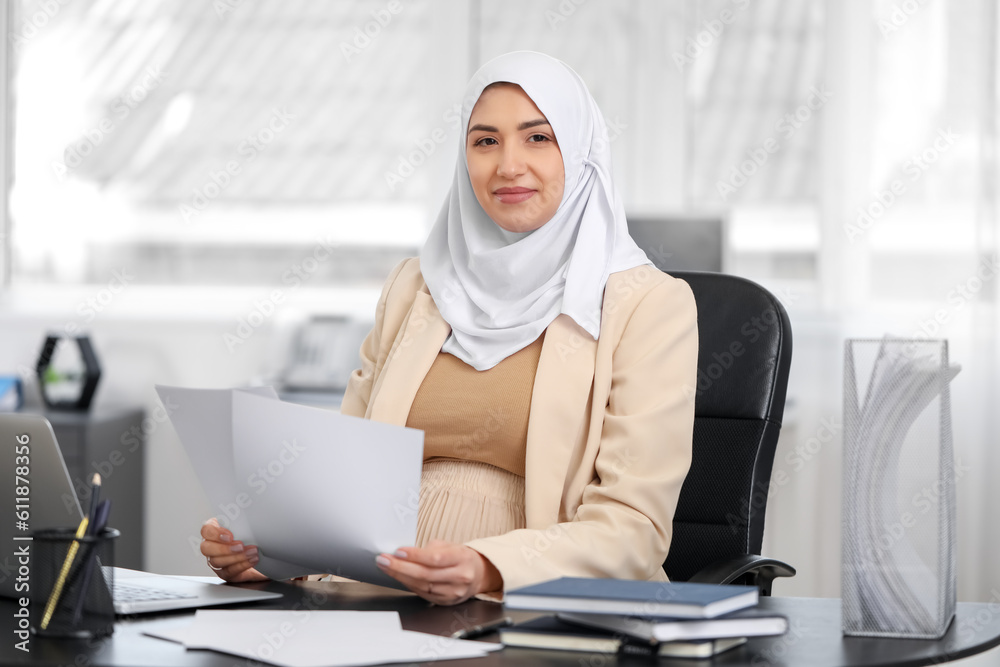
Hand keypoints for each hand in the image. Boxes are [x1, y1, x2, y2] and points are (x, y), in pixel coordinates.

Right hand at [200, 518, 267, 582]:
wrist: (262, 551)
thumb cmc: (251, 533)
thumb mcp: (246, 523)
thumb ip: (242, 518)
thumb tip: (249, 508)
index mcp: (215, 530)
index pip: (206, 530)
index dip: (215, 533)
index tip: (230, 535)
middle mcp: (212, 545)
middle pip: (206, 548)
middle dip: (224, 548)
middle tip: (241, 545)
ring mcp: (216, 560)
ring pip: (217, 561)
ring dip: (236, 557)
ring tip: (252, 552)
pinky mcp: (224, 572)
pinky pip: (228, 571)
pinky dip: (241, 566)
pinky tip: (252, 560)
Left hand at [375, 539, 501, 605]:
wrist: (478, 574)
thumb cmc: (460, 557)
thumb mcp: (450, 546)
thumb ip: (429, 549)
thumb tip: (404, 553)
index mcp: (462, 558)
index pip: (435, 558)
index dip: (415, 555)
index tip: (397, 551)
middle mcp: (460, 577)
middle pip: (426, 574)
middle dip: (401, 567)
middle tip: (383, 560)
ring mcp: (453, 592)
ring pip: (422, 586)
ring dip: (401, 576)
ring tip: (386, 567)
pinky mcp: (446, 601)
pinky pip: (423, 593)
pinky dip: (409, 585)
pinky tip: (399, 577)